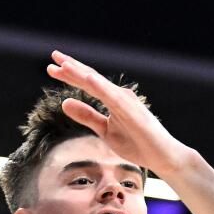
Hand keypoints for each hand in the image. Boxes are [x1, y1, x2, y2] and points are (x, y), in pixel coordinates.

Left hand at [47, 51, 191, 175]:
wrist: (162, 157)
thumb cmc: (137, 144)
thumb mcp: (104, 130)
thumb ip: (87, 116)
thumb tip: (64, 103)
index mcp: (113, 99)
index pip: (88, 83)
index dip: (70, 75)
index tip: (52, 68)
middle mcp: (120, 96)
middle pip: (92, 79)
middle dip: (72, 67)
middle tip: (54, 55)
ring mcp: (127, 102)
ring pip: (100, 85)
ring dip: (82, 74)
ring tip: (65, 64)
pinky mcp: (133, 112)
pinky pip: (114, 98)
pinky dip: (101, 87)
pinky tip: (88, 79)